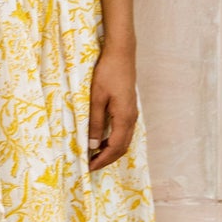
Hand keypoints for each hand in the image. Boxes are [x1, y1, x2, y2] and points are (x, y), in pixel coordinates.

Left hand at [87, 46, 137, 170]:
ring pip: (124, 140)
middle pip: (122, 147)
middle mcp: (132, 118)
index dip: (102, 160)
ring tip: (94, 155)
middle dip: (107, 159)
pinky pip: (124, 131)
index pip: (115, 148)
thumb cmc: (107, 73)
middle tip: (90, 165)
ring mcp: (132, 113)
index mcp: (124, 118)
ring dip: (111, 150)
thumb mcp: (96, 98)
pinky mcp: (129, 107)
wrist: (121, 54)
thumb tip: (93, 145)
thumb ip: (95, 122)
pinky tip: (102, 139)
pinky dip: (114, 141)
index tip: (89, 167)